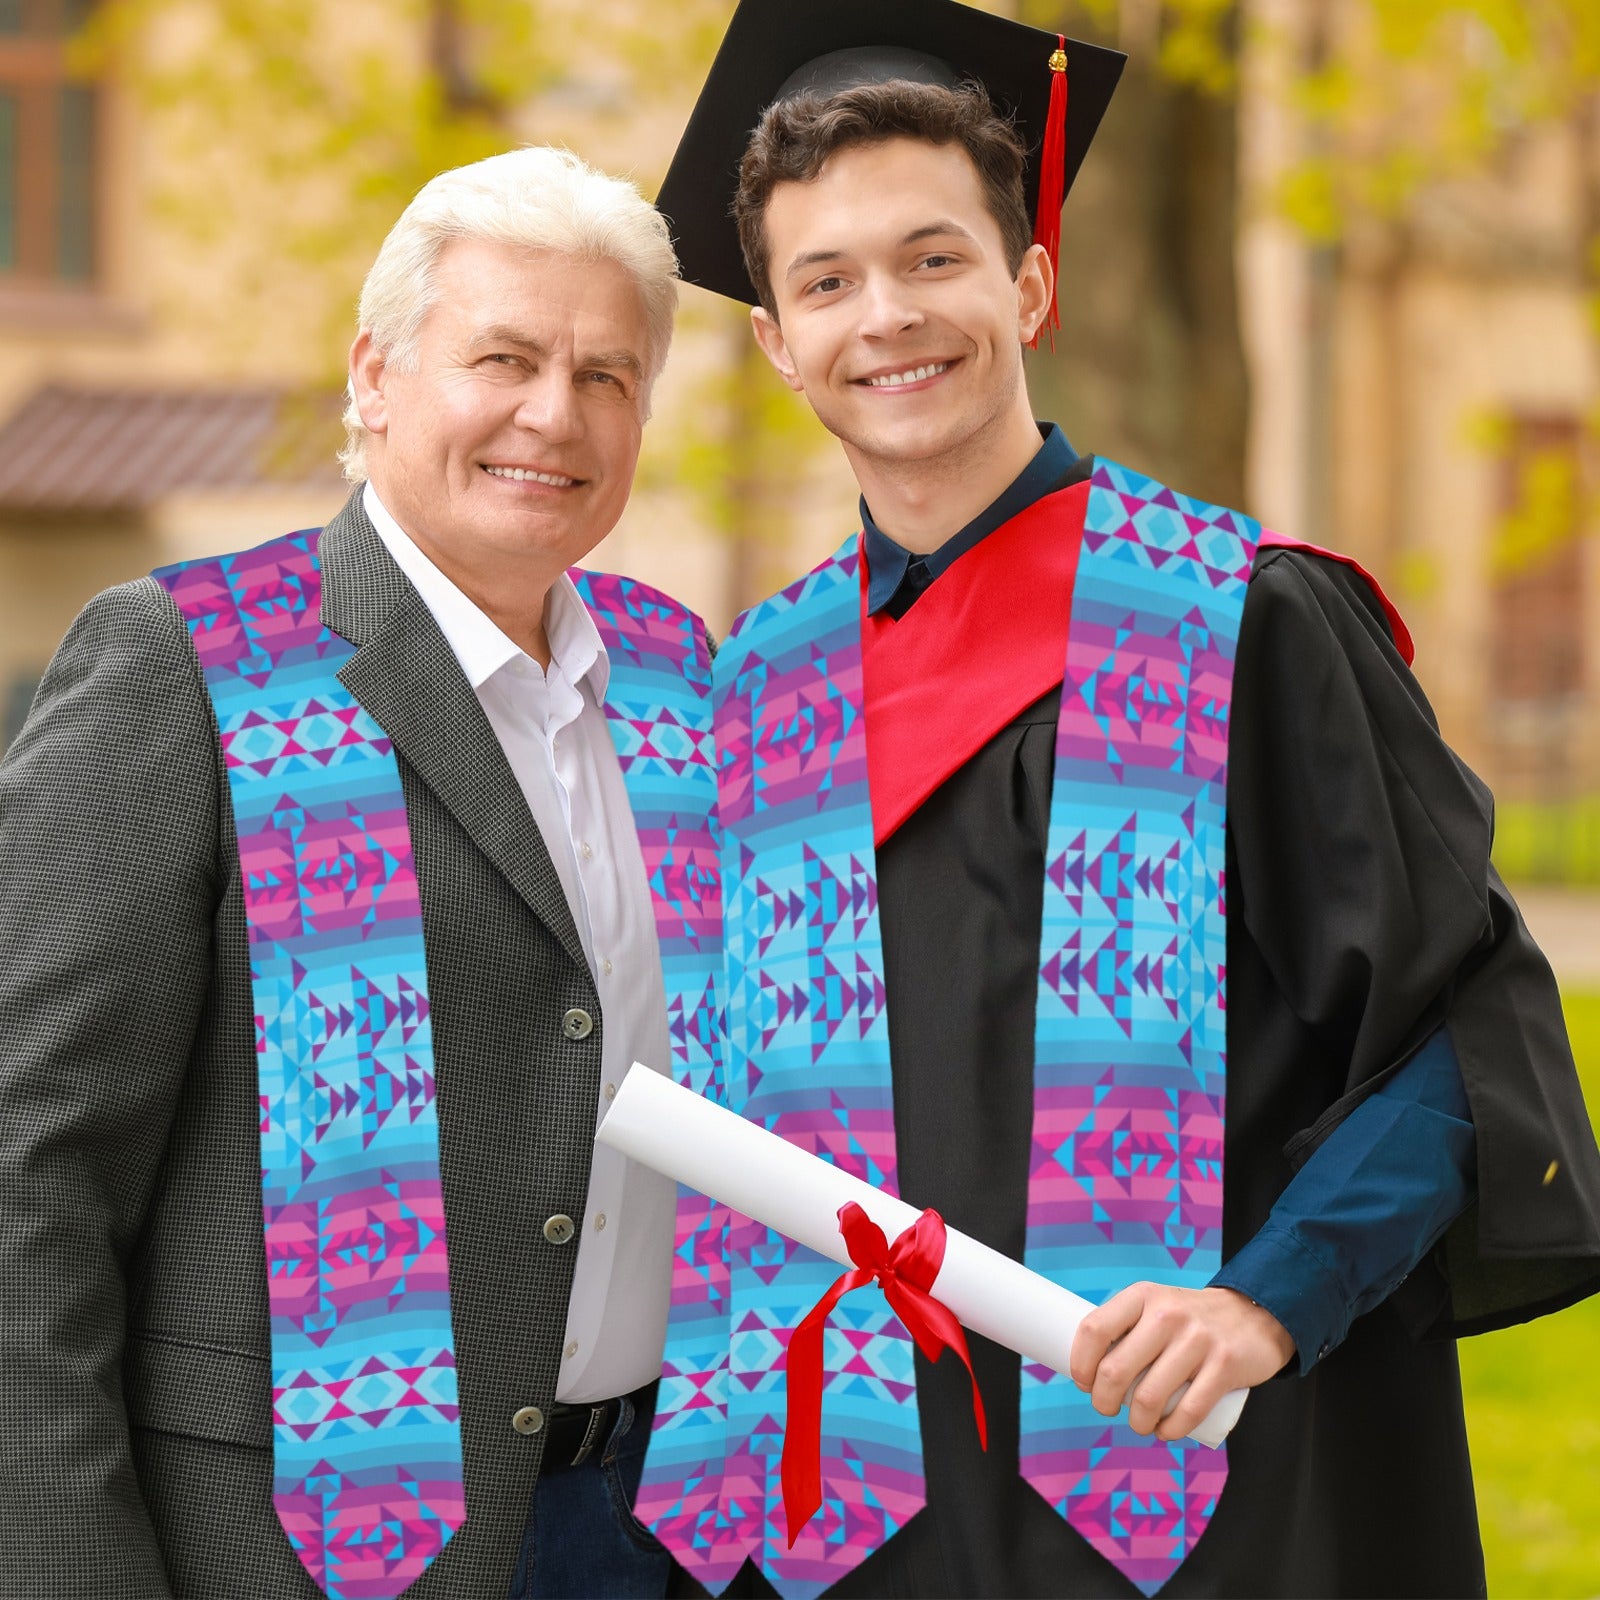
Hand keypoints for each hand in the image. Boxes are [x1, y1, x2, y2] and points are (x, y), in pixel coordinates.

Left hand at [1068, 1284, 1295, 1441]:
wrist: (1253, 1314)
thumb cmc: (1190, 1319)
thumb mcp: (1156, 1305)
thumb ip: (1127, 1328)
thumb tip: (1089, 1369)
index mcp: (1142, 1296)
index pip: (1094, 1329)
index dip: (1080, 1363)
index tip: (1084, 1382)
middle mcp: (1166, 1314)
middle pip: (1115, 1370)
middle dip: (1103, 1401)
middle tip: (1107, 1408)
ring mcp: (1197, 1339)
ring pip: (1148, 1398)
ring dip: (1137, 1423)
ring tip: (1139, 1424)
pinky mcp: (1224, 1366)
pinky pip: (1188, 1412)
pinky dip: (1170, 1431)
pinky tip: (1164, 1432)